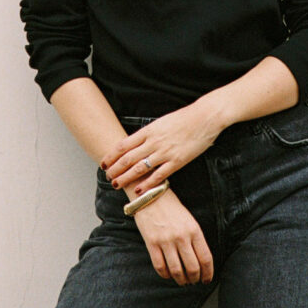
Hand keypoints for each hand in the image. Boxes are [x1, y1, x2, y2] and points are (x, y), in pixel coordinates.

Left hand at [101, 101, 221, 194]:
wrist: (204, 117)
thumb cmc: (183, 118)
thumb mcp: (161, 122)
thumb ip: (148, 133)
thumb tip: (134, 144)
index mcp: (149, 130)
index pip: (124, 145)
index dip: (112, 156)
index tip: (104, 163)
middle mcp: (154, 141)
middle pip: (128, 158)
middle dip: (115, 169)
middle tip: (107, 177)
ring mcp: (165, 152)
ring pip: (140, 168)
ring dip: (126, 177)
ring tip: (117, 184)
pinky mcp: (177, 161)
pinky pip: (159, 175)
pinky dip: (147, 184)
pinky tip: (139, 190)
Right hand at [132, 188, 213, 284]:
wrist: (150, 195)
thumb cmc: (172, 208)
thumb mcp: (189, 220)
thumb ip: (195, 239)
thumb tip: (200, 262)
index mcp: (194, 230)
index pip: (206, 258)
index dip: (208, 273)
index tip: (207, 280)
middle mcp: (181, 236)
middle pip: (192, 268)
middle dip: (195, 279)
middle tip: (194, 281)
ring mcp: (166, 240)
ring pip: (177, 271)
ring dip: (181, 280)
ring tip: (182, 281)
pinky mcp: (151, 243)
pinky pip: (160, 267)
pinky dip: (165, 275)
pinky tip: (168, 274)